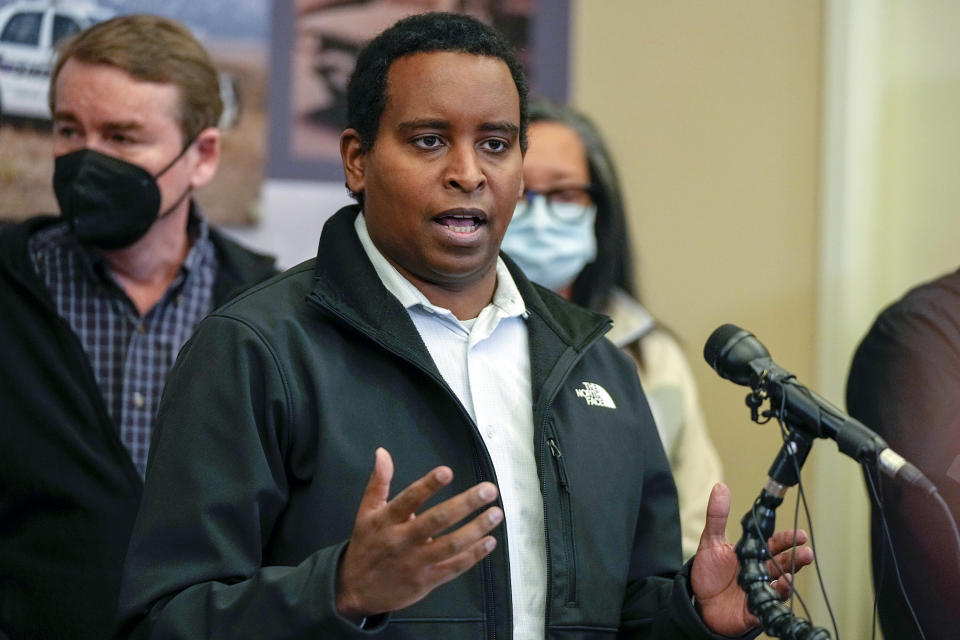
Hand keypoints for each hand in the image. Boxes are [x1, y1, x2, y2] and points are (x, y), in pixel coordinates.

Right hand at [335, 448, 502, 618]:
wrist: (355, 590)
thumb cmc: (366, 545)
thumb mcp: (366, 512)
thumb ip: (378, 482)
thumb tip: (382, 452)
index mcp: (386, 520)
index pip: (409, 499)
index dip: (428, 485)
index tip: (447, 472)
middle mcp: (402, 540)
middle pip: (437, 521)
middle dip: (465, 504)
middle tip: (488, 490)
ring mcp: (416, 562)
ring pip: (450, 545)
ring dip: (476, 529)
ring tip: (496, 513)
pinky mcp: (427, 581)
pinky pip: (454, 567)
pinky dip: (473, 555)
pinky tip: (489, 541)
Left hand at [691, 483, 813, 635]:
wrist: (698, 602)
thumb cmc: (709, 572)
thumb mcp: (711, 541)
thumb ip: (717, 516)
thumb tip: (720, 487)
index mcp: (752, 553)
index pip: (774, 543)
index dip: (788, 539)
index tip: (801, 534)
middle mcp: (761, 571)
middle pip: (783, 563)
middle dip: (797, 558)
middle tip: (806, 552)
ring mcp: (760, 590)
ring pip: (780, 584)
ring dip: (789, 579)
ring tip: (791, 575)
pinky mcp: (754, 609)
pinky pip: (768, 604)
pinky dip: (774, 598)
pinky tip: (779, 590)